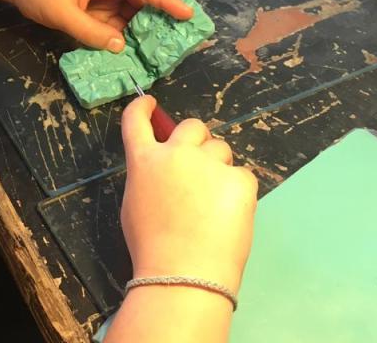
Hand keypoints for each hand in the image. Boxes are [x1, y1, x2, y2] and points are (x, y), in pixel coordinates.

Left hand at [5, 0, 192, 51]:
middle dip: (161, 18)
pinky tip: (132, 54)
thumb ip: (90, 31)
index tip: (186, 14)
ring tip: (161, 52)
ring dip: (143, 32)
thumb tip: (120, 46)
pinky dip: (124, 38)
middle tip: (181, 39)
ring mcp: (100, 2)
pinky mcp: (91, 14)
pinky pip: (113, 26)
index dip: (165, 0)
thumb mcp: (62, 12)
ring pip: (129, 16)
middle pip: (141, 2)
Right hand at [120, 96, 257, 294]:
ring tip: (214, 201)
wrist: (184, 273)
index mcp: (144, 160)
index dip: (143, 108)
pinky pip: (241, 176)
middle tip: (198, 164)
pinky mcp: (240, 179)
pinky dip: (237, 191)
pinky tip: (229, 215)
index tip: (150, 104)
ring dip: (217, 165)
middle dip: (196, 140)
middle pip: (191, 126)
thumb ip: (149, 178)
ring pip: (220, 149)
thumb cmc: (152, 247)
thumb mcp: (135, 205)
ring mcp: (209, 164)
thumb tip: (164, 172)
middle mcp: (176, 153)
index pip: (137, 120)